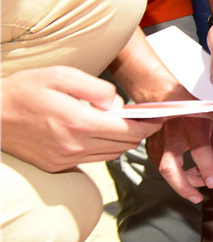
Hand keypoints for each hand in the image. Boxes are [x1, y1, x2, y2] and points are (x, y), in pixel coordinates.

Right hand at [0, 67, 159, 170]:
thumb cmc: (23, 90)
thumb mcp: (60, 76)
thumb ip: (95, 88)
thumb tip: (118, 104)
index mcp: (79, 123)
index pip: (129, 131)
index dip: (149, 125)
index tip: (159, 118)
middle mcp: (74, 146)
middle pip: (123, 145)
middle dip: (139, 133)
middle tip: (145, 120)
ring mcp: (64, 159)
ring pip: (110, 155)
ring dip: (121, 142)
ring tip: (122, 125)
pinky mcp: (56, 166)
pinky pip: (92, 160)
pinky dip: (102, 149)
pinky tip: (98, 134)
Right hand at [145, 108, 212, 203]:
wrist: (165, 99)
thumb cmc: (192, 110)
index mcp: (191, 126)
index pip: (200, 151)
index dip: (207, 169)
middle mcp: (172, 136)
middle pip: (171, 168)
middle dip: (184, 188)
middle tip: (197, 198)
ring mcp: (158, 143)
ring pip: (165, 171)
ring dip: (182, 183)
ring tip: (198, 183)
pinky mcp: (151, 149)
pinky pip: (163, 168)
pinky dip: (175, 175)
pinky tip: (187, 174)